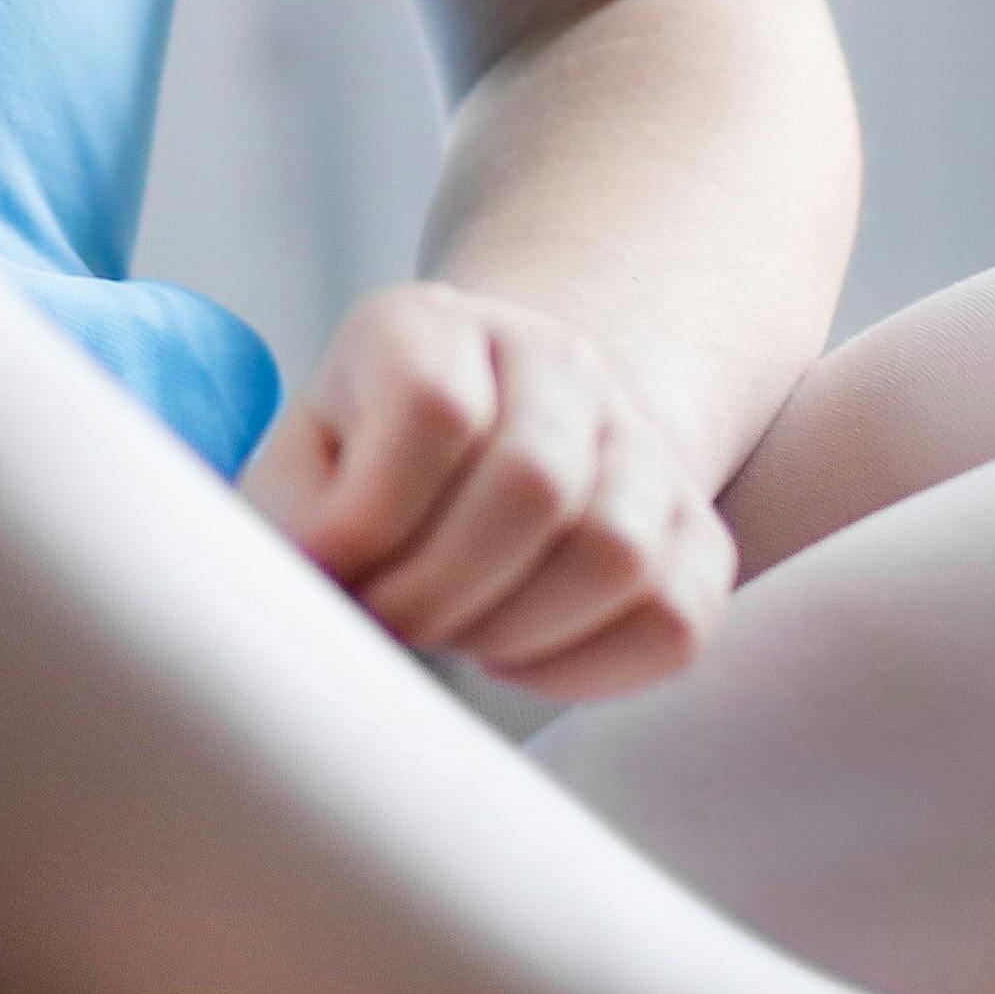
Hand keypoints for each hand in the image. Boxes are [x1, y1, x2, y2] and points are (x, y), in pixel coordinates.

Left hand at [238, 281, 742, 701]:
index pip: (434, 407)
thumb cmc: (371, 459)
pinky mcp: (696, 528)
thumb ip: (298, 515)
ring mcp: (640, 440)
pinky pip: (676, 617)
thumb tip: (331, 587)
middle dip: (444, 590)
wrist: (502, 421)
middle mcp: (556, 362)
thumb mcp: (306, 456)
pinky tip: (519, 656)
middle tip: (396, 625)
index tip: (338, 574)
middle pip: (534, 483)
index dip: (376, 518)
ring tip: (459, 637)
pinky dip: (589, 666)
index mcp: (435, 327)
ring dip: (517, 630)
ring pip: (617, 551)